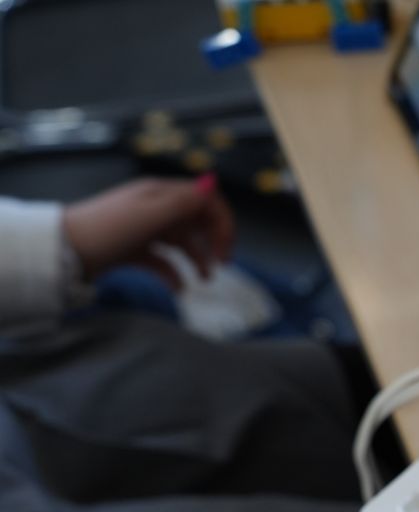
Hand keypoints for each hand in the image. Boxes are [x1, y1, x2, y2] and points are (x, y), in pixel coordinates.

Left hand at [61, 176, 235, 289]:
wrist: (64, 250)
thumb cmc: (108, 229)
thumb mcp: (150, 215)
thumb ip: (184, 202)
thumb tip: (212, 184)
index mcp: (162, 194)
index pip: (206, 200)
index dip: (222, 222)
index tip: (225, 249)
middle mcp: (156, 208)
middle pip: (198, 221)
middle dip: (213, 242)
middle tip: (222, 264)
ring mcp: (145, 229)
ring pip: (183, 242)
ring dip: (198, 260)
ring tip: (204, 281)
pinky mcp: (134, 250)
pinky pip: (163, 260)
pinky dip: (173, 274)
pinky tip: (177, 289)